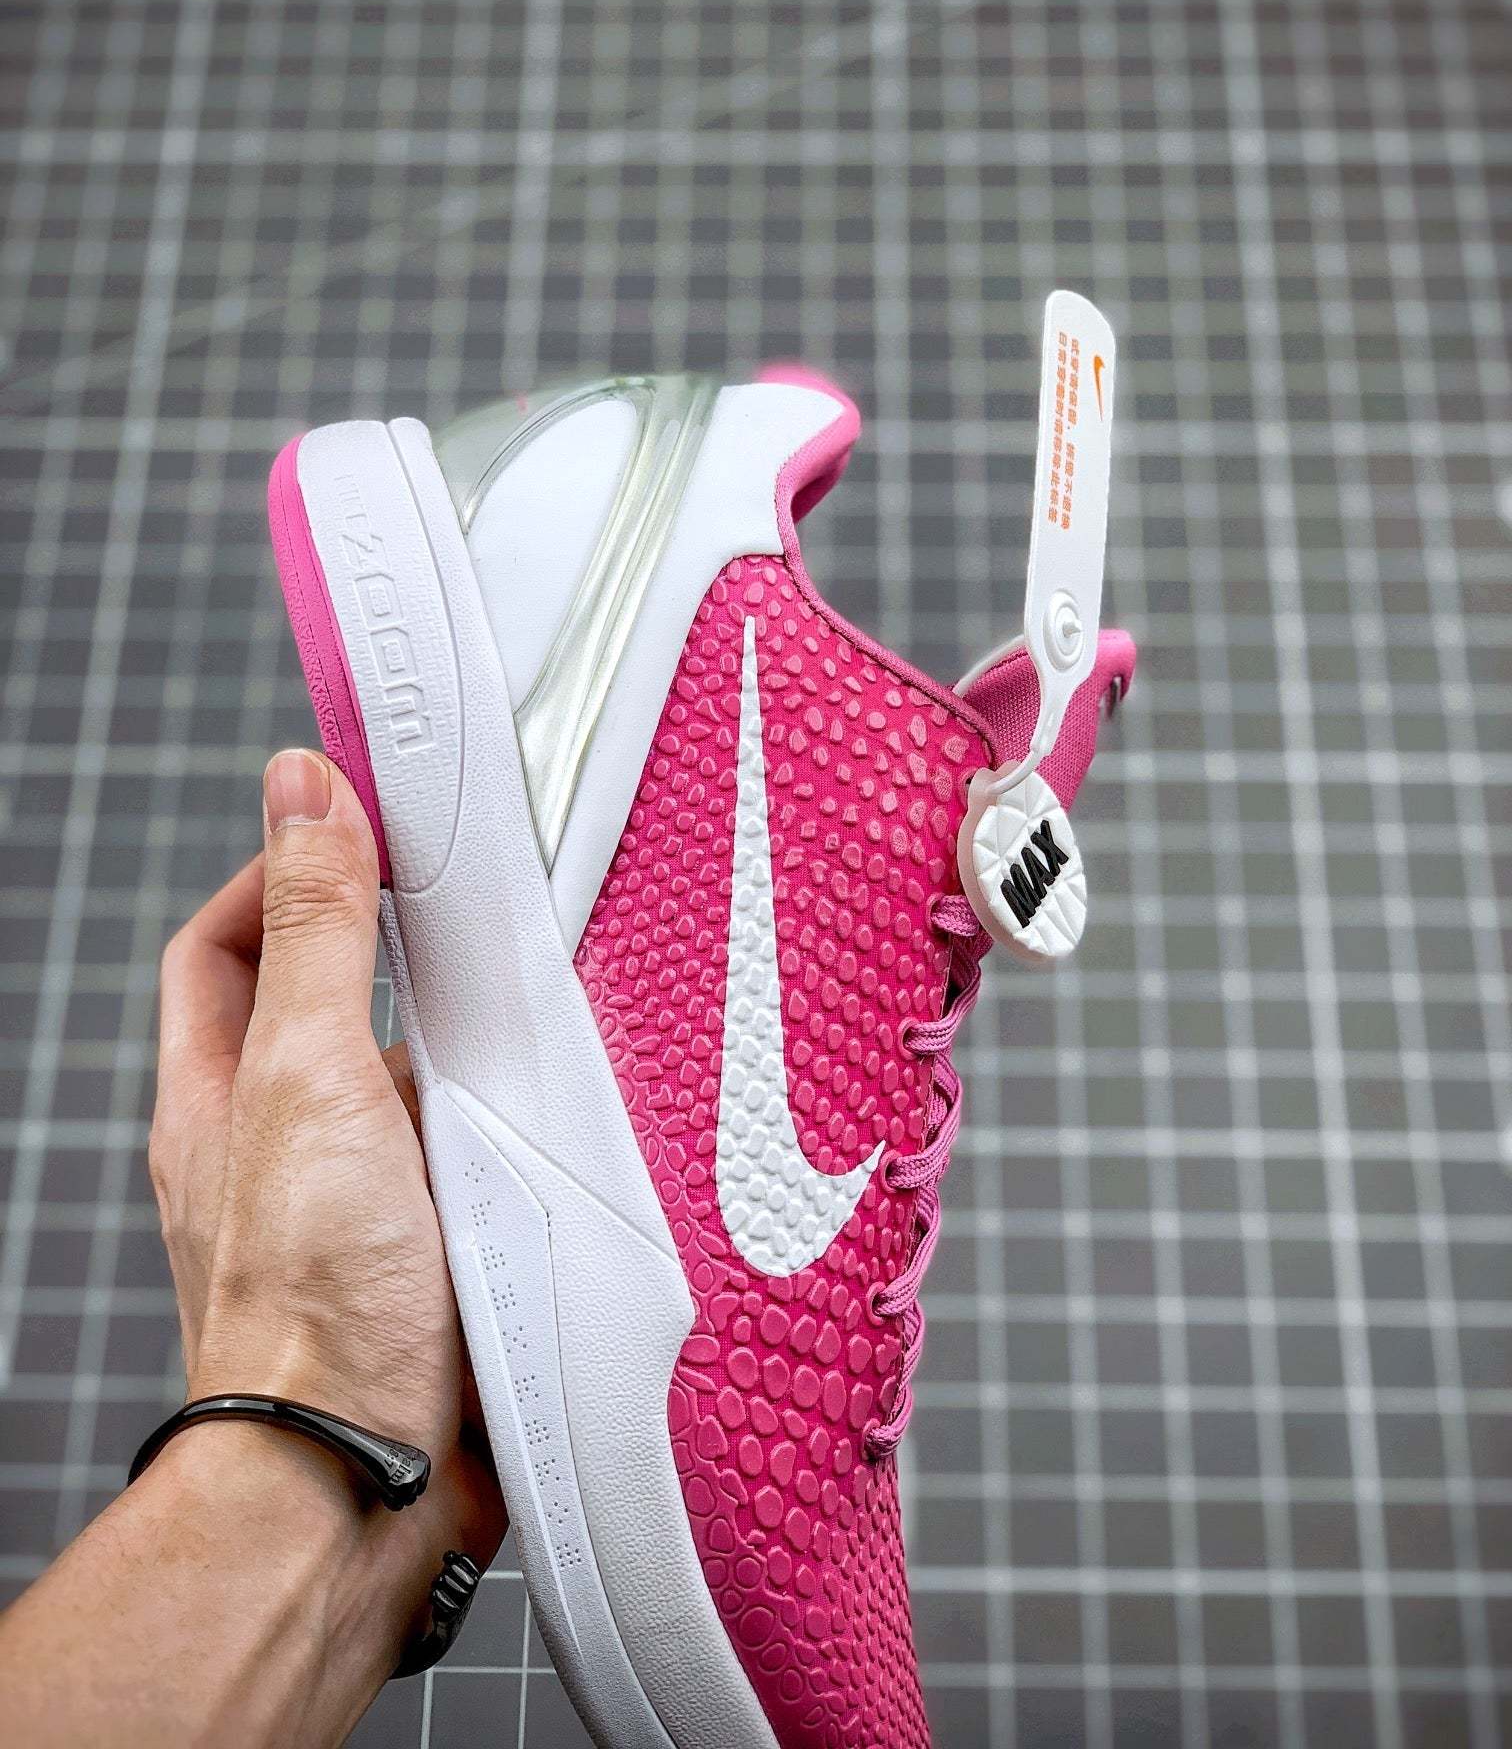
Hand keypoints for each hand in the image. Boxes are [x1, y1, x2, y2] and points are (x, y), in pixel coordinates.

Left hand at [151, 749, 504, 1639]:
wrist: (368, 1480)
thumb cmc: (316, 1301)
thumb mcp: (312, 1072)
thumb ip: (319, 930)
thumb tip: (297, 787)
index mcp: (225, 1092)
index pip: (228, 944)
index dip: (281, 875)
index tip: (363, 829)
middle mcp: (284, 1142)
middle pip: (331, 1007)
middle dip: (401, 958)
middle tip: (469, 914)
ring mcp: (360, 1200)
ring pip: (417, 1082)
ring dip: (468, 1052)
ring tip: (525, 1022)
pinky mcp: (436, 1250)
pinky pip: (476, 1155)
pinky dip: (513, 1129)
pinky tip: (558, 1121)